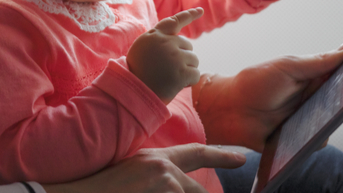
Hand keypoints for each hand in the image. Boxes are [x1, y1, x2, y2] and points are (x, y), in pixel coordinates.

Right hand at [42, 144, 245, 192]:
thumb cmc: (100, 187)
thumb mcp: (131, 172)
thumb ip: (154, 175)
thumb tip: (174, 184)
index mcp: (156, 158)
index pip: (195, 153)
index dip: (221, 155)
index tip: (242, 158)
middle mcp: (163, 167)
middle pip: (198, 190)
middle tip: (196, 192)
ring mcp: (163, 182)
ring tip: (139, 190)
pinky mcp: (163, 192)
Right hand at [127, 8, 203, 103]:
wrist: (134, 94)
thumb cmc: (137, 75)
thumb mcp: (141, 50)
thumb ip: (156, 41)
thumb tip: (176, 38)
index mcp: (153, 36)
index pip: (174, 21)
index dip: (189, 15)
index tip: (200, 11)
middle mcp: (165, 42)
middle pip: (187, 46)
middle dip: (183, 57)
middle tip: (168, 70)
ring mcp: (174, 56)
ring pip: (194, 60)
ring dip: (187, 70)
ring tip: (170, 78)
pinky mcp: (182, 71)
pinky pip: (195, 75)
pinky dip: (189, 82)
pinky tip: (177, 85)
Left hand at [194, 41, 342, 149]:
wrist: (229, 109)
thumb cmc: (255, 83)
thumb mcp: (288, 67)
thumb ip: (319, 61)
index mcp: (313, 79)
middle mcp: (314, 100)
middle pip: (341, 102)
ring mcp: (308, 120)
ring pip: (332, 123)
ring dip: (328, 118)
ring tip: (321, 112)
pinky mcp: (300, 140)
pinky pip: (317, 142)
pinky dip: (315, 137)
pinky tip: (309, 132)